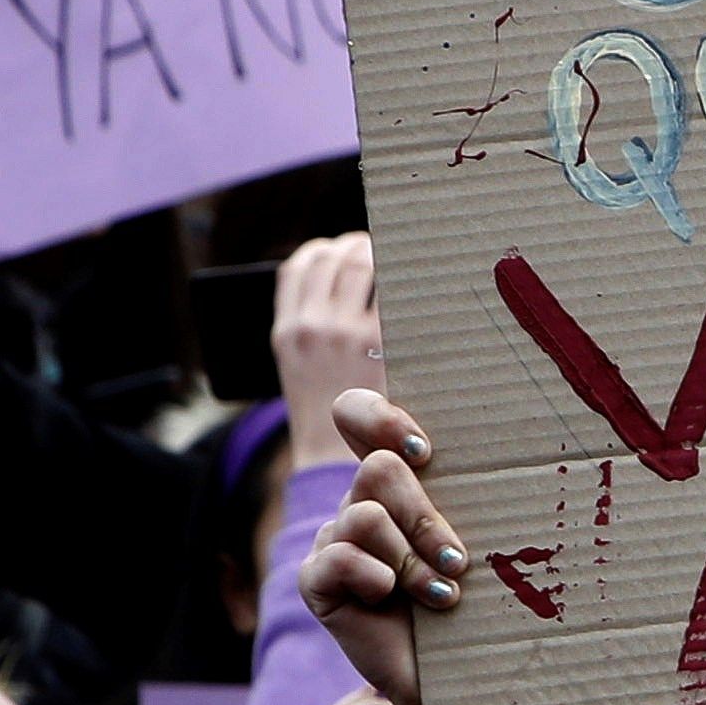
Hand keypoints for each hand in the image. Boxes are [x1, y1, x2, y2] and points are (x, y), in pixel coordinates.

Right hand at [268, 232, 383, 448]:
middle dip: (361, 246)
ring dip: (384, 256)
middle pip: (337, 257)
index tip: (344, 248)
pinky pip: (392, 292)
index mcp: (287, 330)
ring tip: (403, 261)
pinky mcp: (380, 345)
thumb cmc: (324, 413)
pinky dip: (404, 280)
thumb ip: (312, 326)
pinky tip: (418, 283)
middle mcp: (313, 325)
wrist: (334, 458)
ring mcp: (347, 334)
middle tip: (384, 249)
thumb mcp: (299, 366)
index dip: (326, 250)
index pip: (300, 266)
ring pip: (364, 265)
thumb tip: (339, 286)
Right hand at [304, 393, 469, 704]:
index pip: (359, 412)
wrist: (457, 678)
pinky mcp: (317, 581)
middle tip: (458, 558)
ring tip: (442, 594)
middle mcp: (362, 500)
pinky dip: (374, 577)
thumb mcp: (484, 540)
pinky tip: (392, 598)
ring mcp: (334, 539)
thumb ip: (478, 493)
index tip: (425, 451)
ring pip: (363, 515)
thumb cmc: (483, 603)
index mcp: (399, 478)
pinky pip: (335, 556)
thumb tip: (523, 448)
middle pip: (378, 469)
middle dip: (424, 516)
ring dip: (411, 558)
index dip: (380, 417)